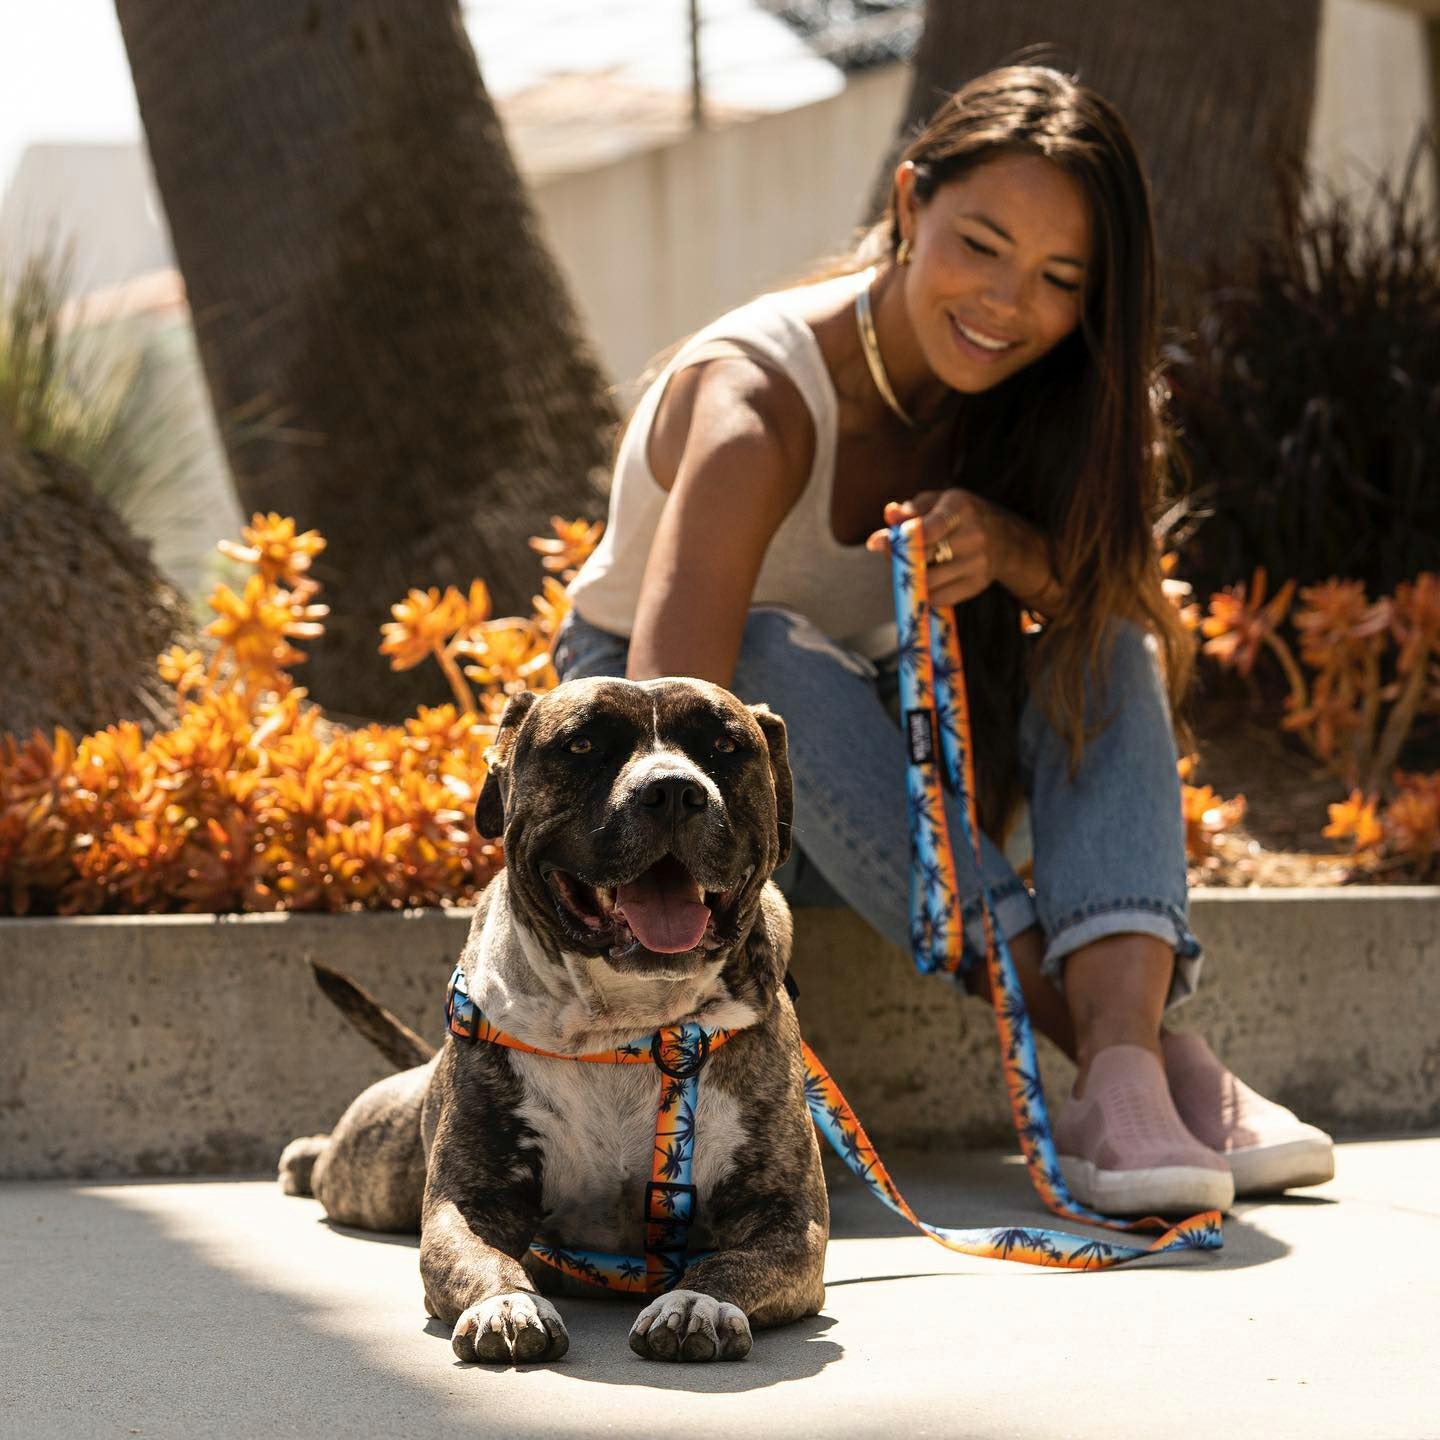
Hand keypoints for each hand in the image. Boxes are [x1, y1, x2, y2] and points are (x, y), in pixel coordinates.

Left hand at [865, 489, 1056, 610]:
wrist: (1004, 539)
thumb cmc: (959, 517)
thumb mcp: (937, 503)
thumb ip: (910, 510)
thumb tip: (889, 515)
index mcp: (960, 507)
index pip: (929, 527)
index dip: (903, 538)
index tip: (882, 543)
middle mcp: (973, 534)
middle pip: (923, 556)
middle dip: (900, 558)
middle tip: (892, 555)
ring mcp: (978, 562)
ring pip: (928, 581)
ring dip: (911, 578)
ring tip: (910, 567)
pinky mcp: (977, 585)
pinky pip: (939, 598)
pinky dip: (925, 592)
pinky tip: (926, 580)